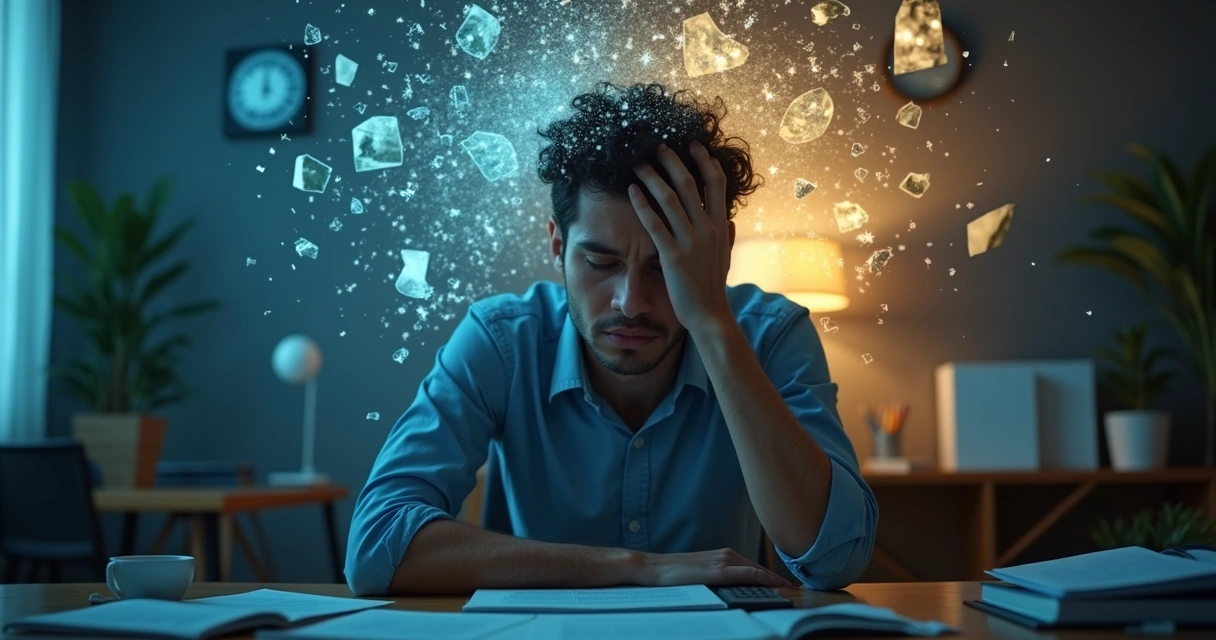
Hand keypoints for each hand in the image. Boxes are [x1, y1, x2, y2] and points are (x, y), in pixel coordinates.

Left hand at [629, 141, 733, 335]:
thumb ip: (728, 236)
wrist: (709, 314)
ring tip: (639, 164)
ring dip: (653, 177)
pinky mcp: (672, 255)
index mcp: (722, 226)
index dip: (705, 161)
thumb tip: (732, 220)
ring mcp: (691, 241)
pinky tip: (632, 191)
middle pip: (691, 184)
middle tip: (659, 146)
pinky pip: (655, 223)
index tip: (693, 145)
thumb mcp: (726, 257)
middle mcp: (708, 229)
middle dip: (674, 161)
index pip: (717, 184)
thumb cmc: (713, 286)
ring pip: (671, 199)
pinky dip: (642, 204)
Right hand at [634, 548, 795, 587]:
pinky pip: (749, 575)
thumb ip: (718, 579)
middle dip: (778, 580)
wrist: (654, 568)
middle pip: (760, 569)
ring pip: (758, 571)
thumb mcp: (701, 575)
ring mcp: (724, 561)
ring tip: (791, 591)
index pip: (754, 568)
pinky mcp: (719, 570)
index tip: (787, 585)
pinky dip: (765, 579)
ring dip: (775, 580)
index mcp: (723, 556)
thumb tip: (732, 590)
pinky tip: (777, 586)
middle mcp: (727, 555)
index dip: (772, 577)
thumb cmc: (674, 575)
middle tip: (796, 589)